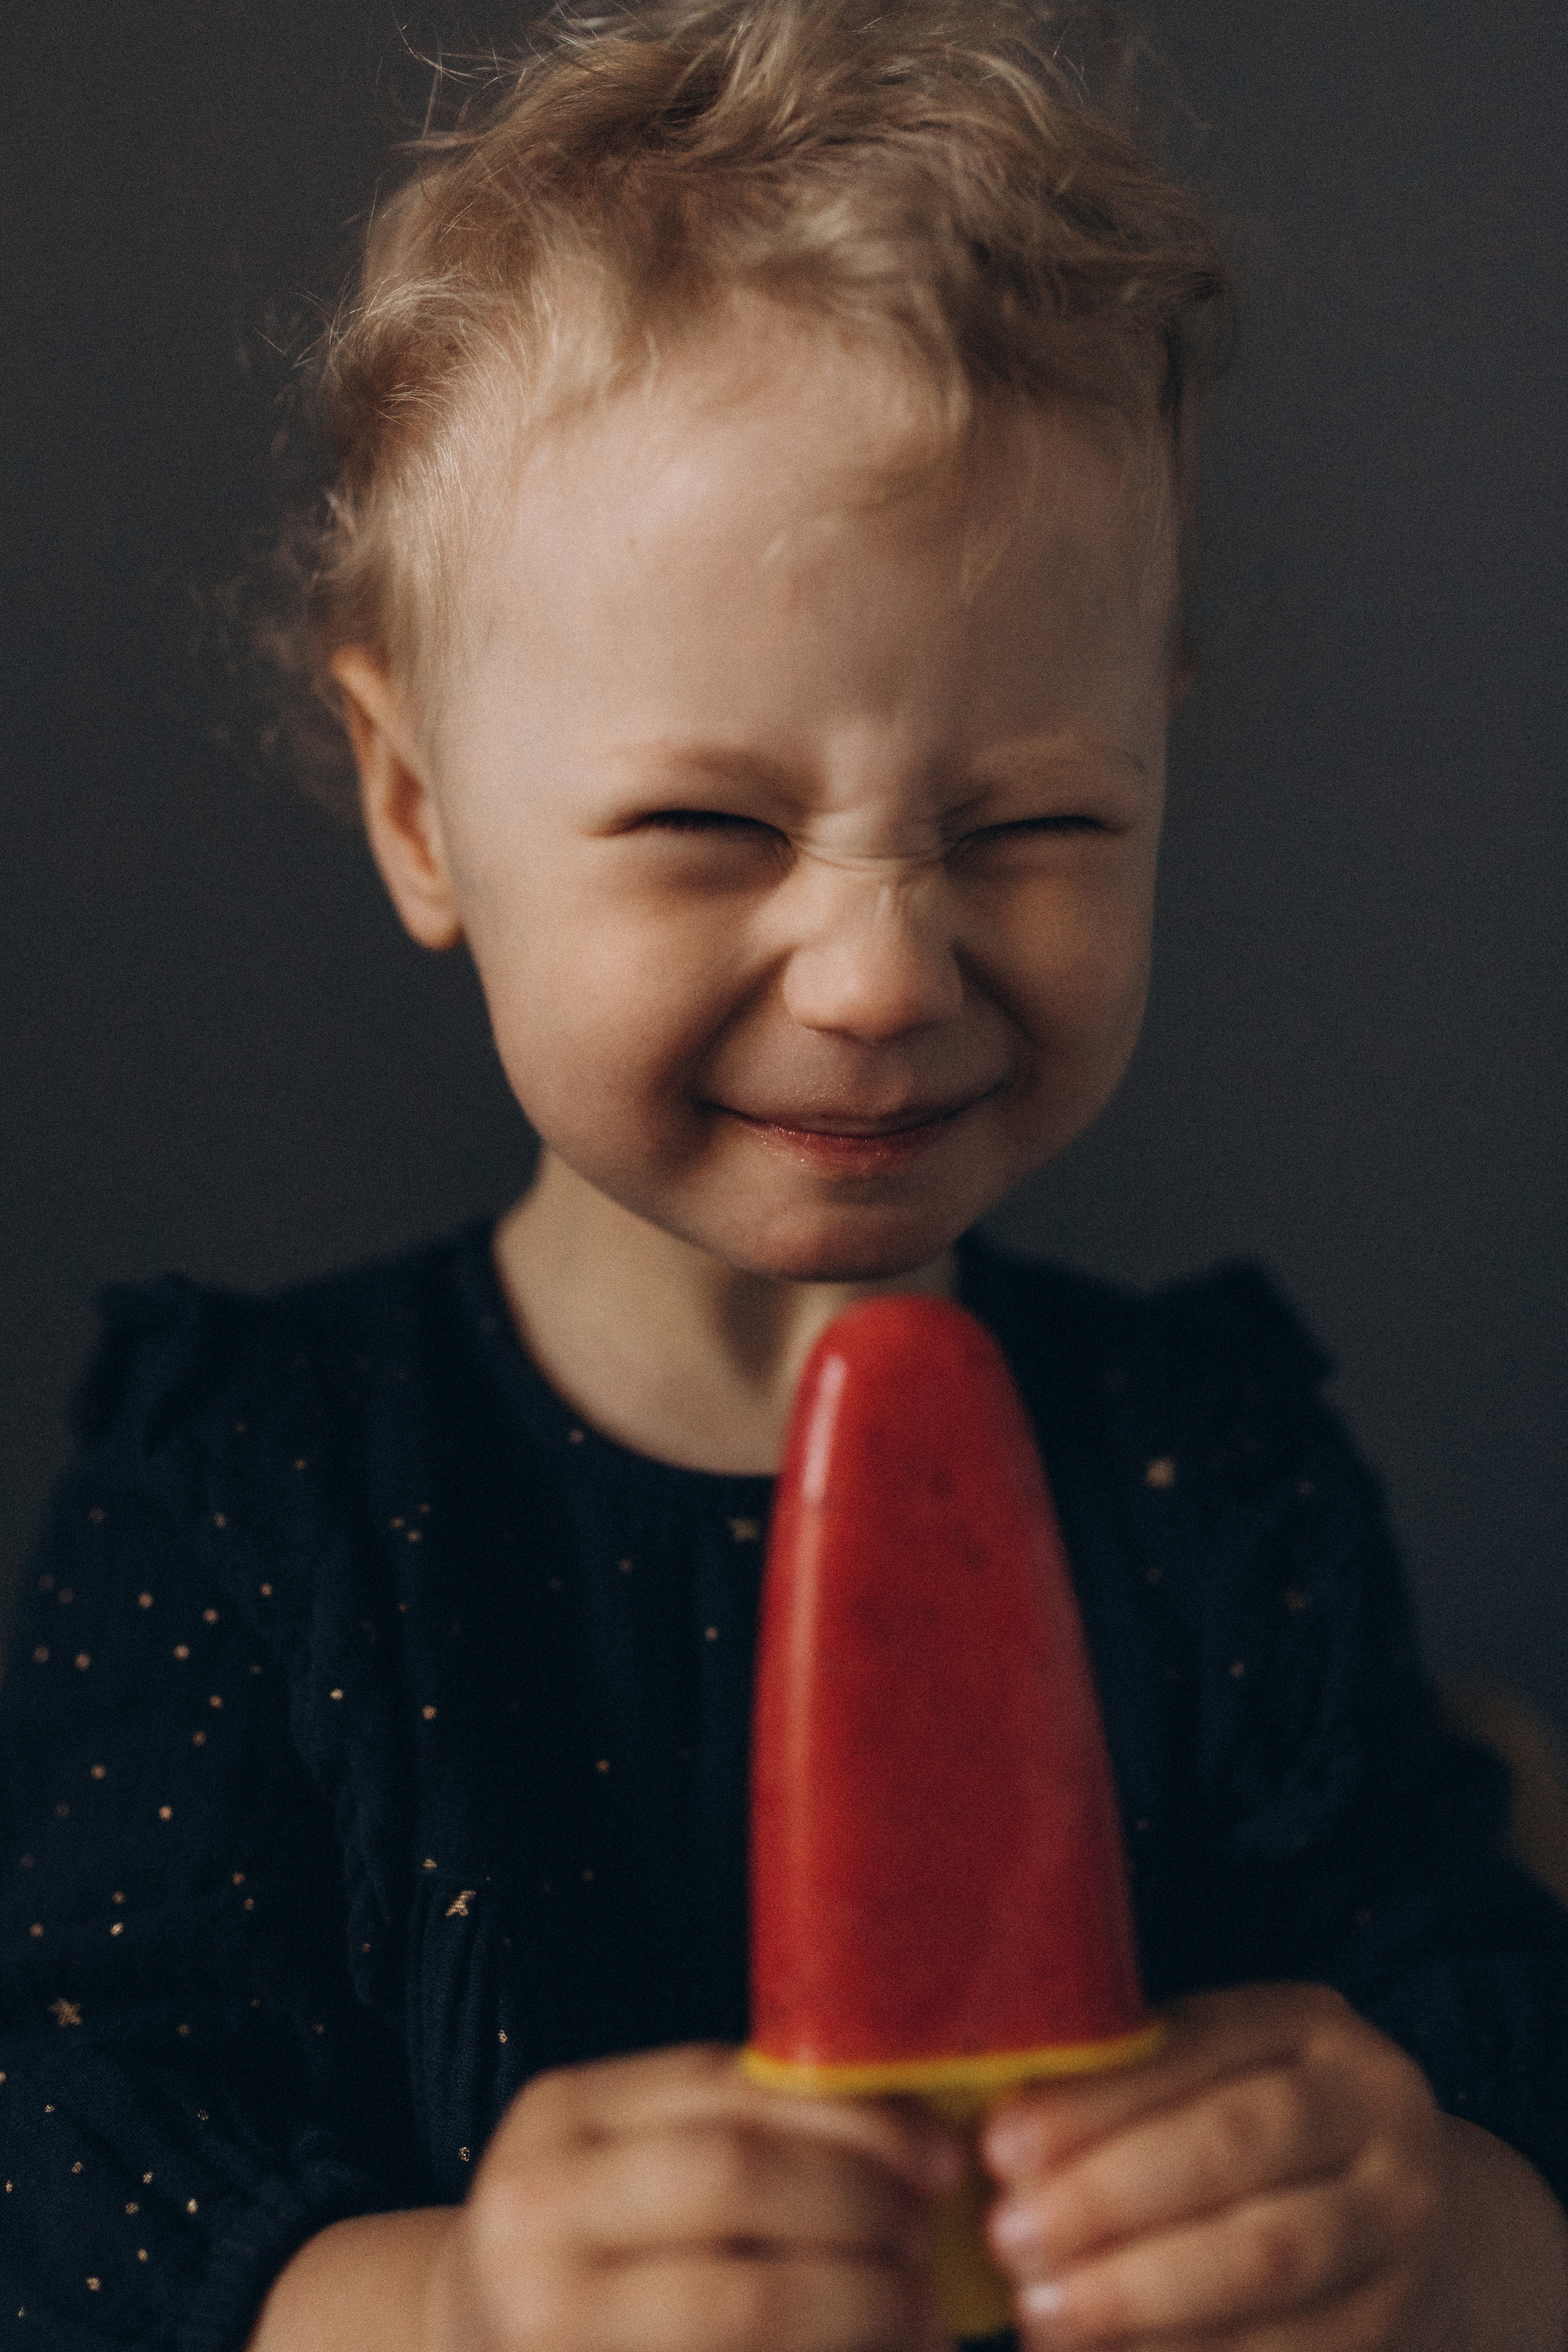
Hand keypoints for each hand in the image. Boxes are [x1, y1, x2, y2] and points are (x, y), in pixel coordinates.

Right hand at [425, 2042, 963, 2351]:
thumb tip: (916, 2140)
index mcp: (562, 2117)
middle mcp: (538, 2208)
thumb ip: (732, 2129)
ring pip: (745, 2301)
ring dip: (861, 2304)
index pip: (727, 2091)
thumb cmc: (583, 2240)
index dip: (851, 2117)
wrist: (467, 2340)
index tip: (937, 2154)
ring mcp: (550, 2317)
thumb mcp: (626, 2156)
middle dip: (860, 2205)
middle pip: (735, 2179)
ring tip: (921, 2314)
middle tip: (928, 2236)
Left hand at [979, 1983, 1449, 2349]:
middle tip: (1009, 2237)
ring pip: (1268, 2257)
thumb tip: (995, 2136)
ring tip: (1041, 2313)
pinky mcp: (1397, 2318)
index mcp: (1310, 2026)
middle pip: (1236, 2149)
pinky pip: (1292, 2348)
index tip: (999, 2147)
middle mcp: (1374, 2110)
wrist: (1398, 2214)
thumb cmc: (1254, 2130)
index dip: (1095, 2100)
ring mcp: (1400, 2219)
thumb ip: (1123, 2088)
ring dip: (1141, 2293)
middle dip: (1110, 2197)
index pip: (1195, 2048)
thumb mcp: (1208, 2076)